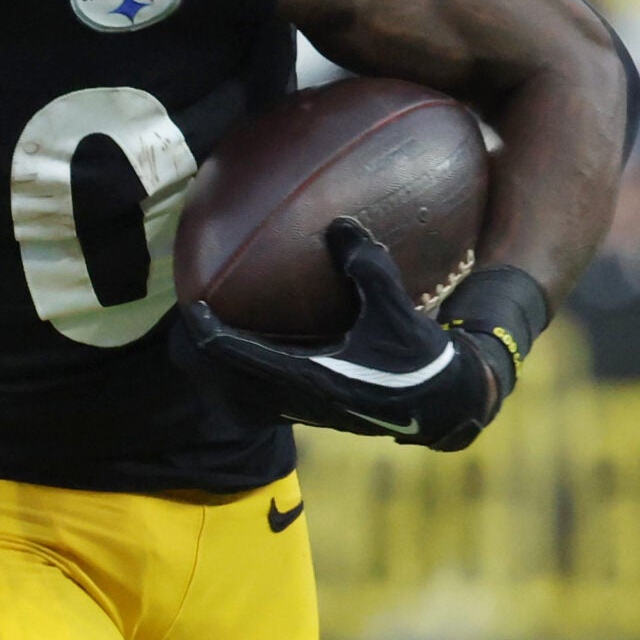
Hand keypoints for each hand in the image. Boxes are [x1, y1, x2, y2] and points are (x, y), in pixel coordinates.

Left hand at [175, 219, 539, 451]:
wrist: (447, 405)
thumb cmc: (421, 359)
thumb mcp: (397, 310)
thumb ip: (368, 267)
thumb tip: (341, 224)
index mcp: (306, 376)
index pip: (234, 354)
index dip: (206, 329)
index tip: (192, 303)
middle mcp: (297, 399)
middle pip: (223, 380)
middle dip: (202, 354)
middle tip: (195, 316)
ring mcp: (304, 412)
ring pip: (241, 396)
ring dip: (222, 369)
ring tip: (217, 333)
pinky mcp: (315, 414)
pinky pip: (263, 400)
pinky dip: (247, 377)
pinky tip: (256, 349)